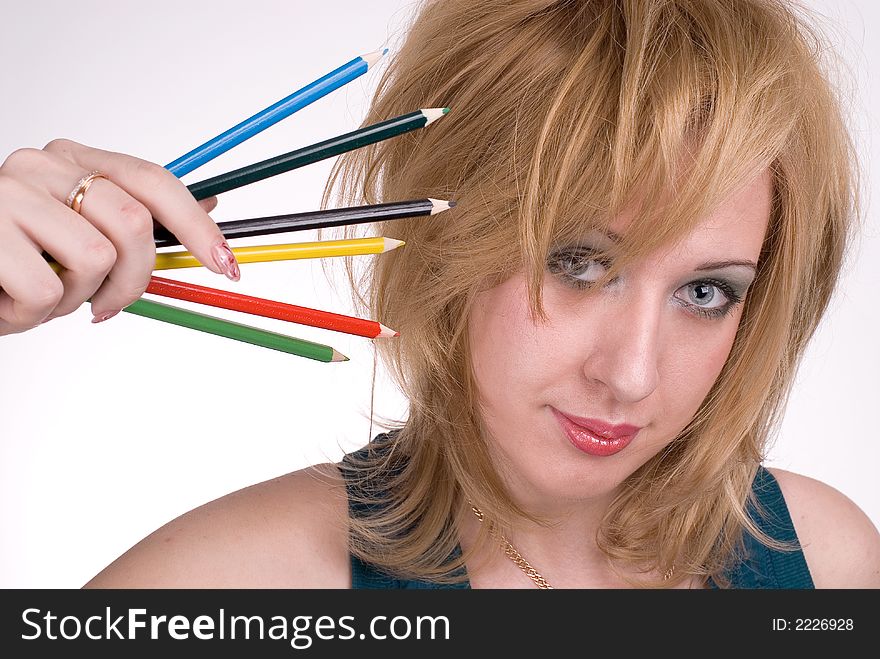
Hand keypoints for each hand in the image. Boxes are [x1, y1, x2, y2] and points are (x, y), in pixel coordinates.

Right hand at [0, 138, 238, 333]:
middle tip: (107, 306)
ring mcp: (9, 192)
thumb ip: (136, 221)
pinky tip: (9, 302)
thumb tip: (212, 209)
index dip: (197, 226)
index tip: (226, 266)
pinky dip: (35, 315)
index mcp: (73, 161)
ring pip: (95, 260)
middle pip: (133, 224)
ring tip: (42, 296)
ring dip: (76, 300)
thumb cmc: (13, 258)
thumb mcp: (77, 234)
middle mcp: (42, 165)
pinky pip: (48, 291)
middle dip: (135, 281)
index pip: (154, 181)